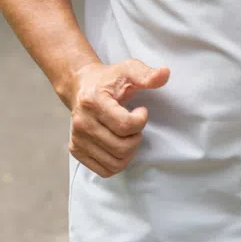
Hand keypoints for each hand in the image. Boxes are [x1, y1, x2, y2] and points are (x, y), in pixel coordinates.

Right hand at [66, 59, 168, 176]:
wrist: (81, 87)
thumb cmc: (108, 80)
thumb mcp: (128, 71)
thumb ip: (146, 74)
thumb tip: (164, 73)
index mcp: (93, 102)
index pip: (125, 126)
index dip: (141, 120)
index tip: (140, 111)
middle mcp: (82, 123)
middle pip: (122, 148)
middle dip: (136, 138)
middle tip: (134, 125)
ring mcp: (77, 139)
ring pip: (115, 163)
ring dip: (129, 152)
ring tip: (126, 134)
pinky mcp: (76, 150)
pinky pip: (105, 170)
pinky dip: (118, 162)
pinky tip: (118, 144)